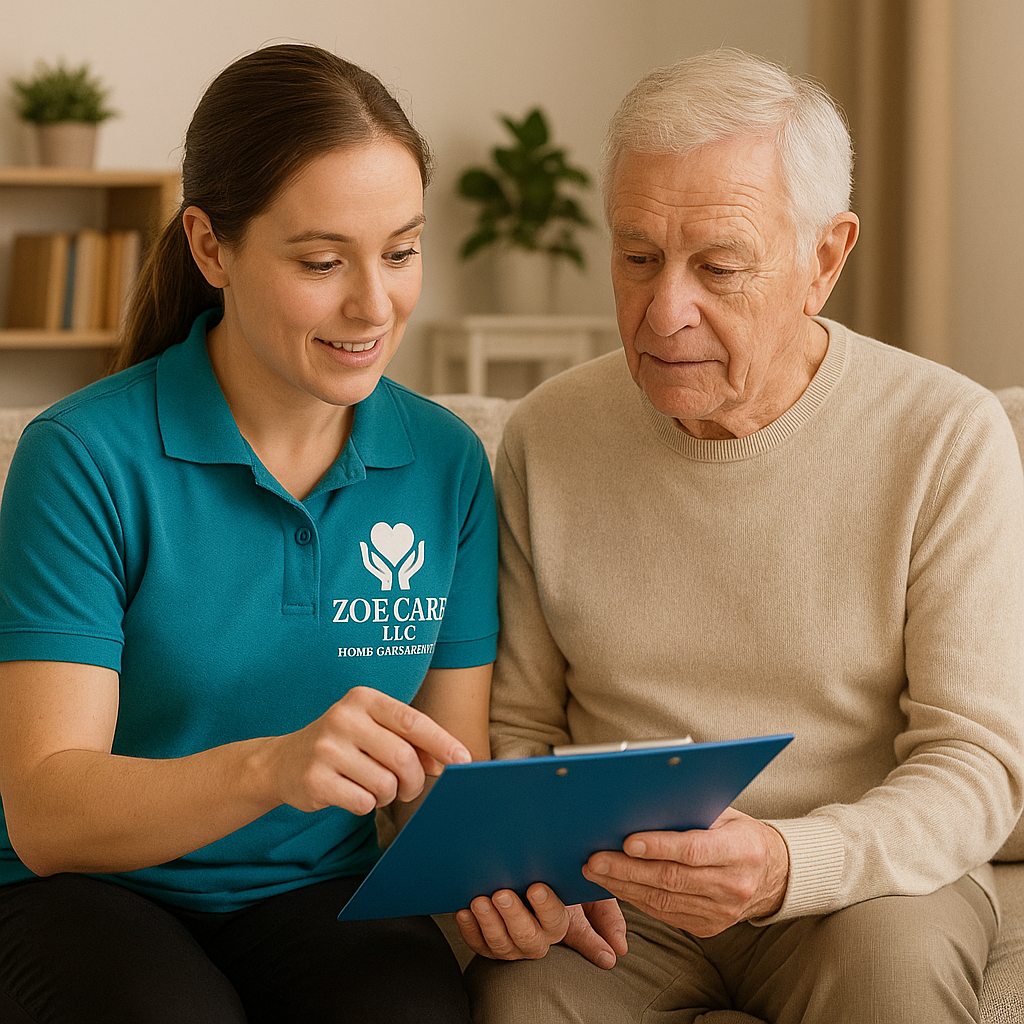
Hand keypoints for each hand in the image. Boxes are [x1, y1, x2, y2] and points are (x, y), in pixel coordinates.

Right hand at [263, 686, 470, 815]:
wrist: (283, 761)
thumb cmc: (344, 744)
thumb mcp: (374, 730)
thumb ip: (410, 741)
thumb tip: (446, 761)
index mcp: (363, 699)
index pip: (412, 721)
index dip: (441, 742)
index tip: (464, 759)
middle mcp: (343, 718)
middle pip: (403, 758)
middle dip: (414, 781)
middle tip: (409, 789)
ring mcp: (326, 748)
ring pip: (385, 784)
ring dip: (389, 795)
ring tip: (376, 788)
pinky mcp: (314, 779)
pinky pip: (363, 802)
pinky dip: (367, 804)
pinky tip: (353, 793)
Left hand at [456, 886, 626, 968]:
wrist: (526, 871)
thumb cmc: (560, 878)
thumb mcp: (588, 892)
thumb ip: (605, 917)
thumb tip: (617, 953)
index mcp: (559, 925)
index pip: (556, 921)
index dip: (546, 907)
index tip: (536, 887)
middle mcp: (535, 938)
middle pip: (526, 938)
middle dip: (514, 916)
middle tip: (502, 893)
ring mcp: (510, 943)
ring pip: (500, 944)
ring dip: (488, 923)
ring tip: (480, 901)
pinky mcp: (488, 943)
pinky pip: (477, 944)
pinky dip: (470, 929)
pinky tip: (464, 910)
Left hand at [581, 806, 788, 936]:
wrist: (773, 874)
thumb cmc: (739, 833)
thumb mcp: (726, 814)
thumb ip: (692, 812)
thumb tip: (644, 805)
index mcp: (742, 850)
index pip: (694, 850)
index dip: (659, 847)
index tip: (627, 841)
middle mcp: (734, 885)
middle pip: (672, 879)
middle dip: (627, 869)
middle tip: (595, 859)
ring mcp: (722, 912)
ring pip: (664, 900)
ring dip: (624, 886)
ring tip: (596, 872)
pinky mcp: (708, 928)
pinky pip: (665, 914)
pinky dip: (637, 899)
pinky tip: (617, 885)